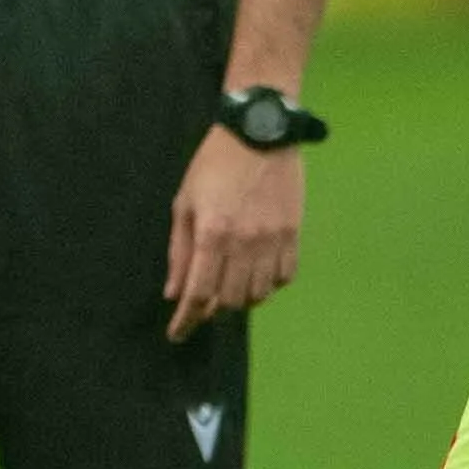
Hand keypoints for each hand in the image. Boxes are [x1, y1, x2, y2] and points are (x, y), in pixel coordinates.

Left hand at [162, 122, 304, 340]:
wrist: (261, 133)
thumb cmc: (213, 165)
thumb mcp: (185, 203)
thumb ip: (179, 252)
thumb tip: (174, 293)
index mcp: (212, 235)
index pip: (199, 293)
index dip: (186, 320)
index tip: (177, 334)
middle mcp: (245, 244)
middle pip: (231, 300)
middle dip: (213, 309)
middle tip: (204, 301)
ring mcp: (274, 241)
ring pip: (259, 294)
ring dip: (241, 298)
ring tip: (229, 287)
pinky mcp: (294, 234)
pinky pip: (284, 277)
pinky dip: (269, 285)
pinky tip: (256, 275)